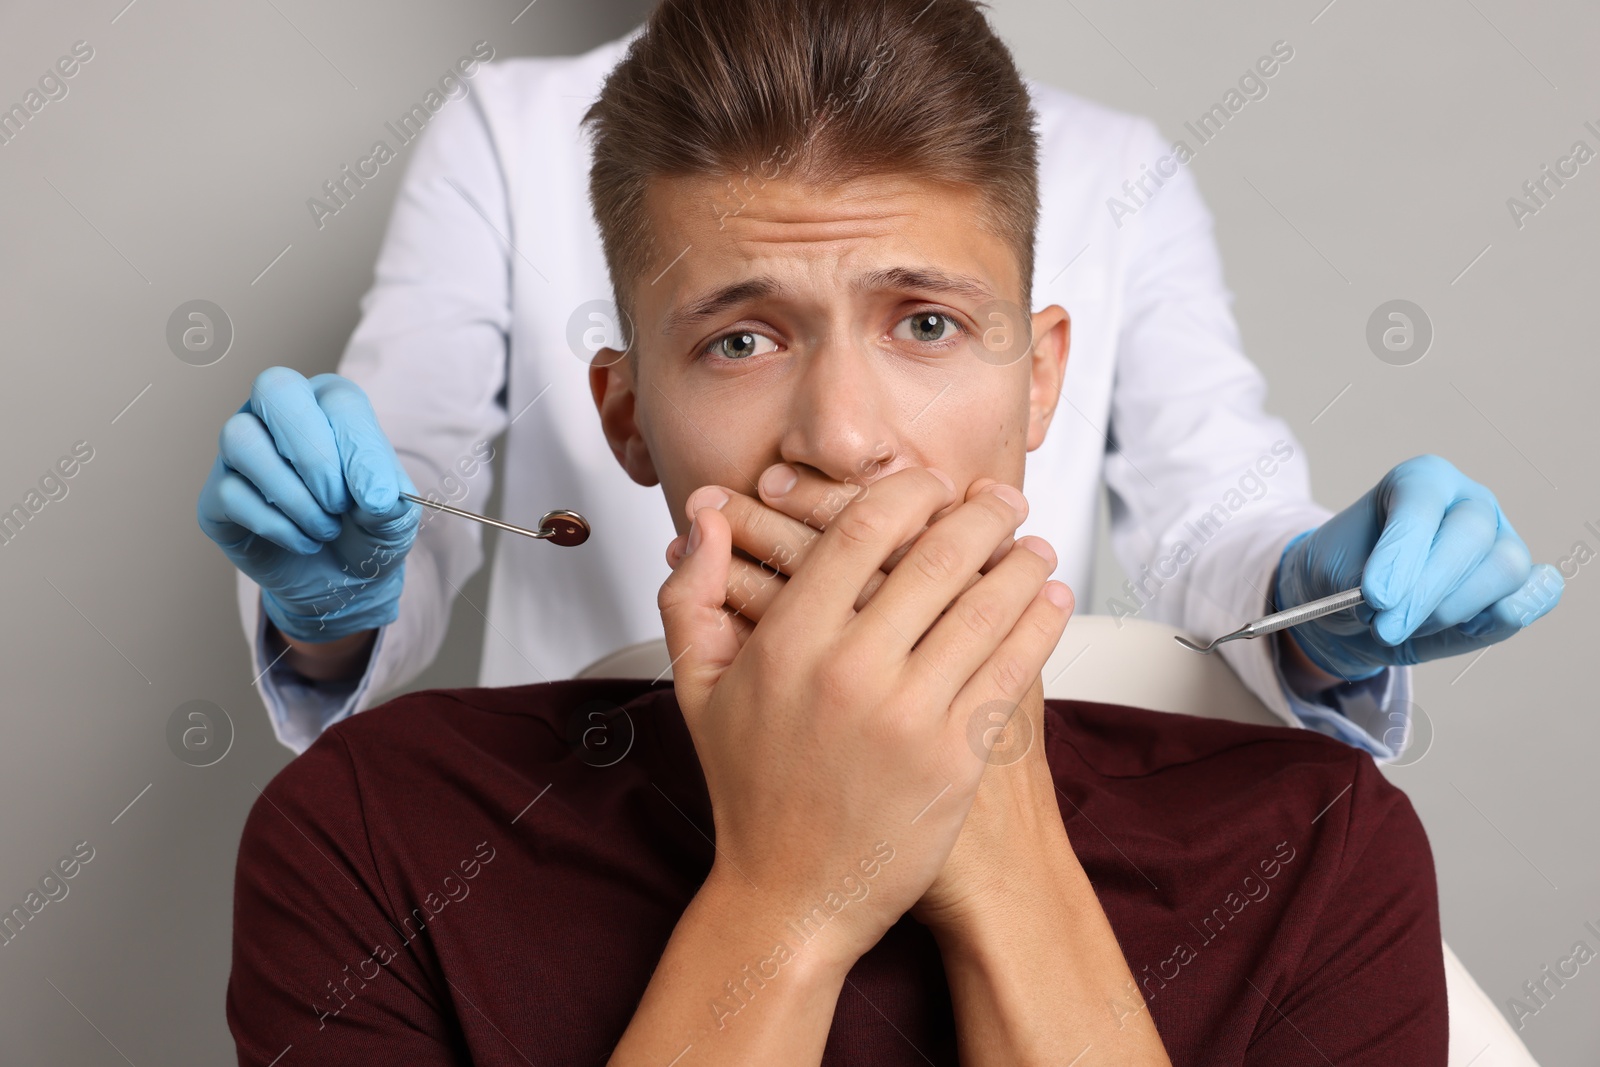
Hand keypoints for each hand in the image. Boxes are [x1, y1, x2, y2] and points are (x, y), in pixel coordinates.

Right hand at [197, 367, 419, 643]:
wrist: (342, 579)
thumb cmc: (369, 530)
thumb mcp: (394, 515)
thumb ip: (388, 497)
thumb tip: (373, 495)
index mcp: (330, 404)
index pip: (338, 400)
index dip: (358, 448)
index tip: (376, 499)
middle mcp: (278, 414)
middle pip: (274, 388)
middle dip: (313, 455)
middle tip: (339, 504)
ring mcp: (240, 451)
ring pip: (241, 439)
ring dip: (293, 496)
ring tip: (326, 529)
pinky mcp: (217, 493)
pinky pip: (230, 493)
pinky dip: (276, 526)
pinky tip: (304, 542)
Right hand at [658, 466, 1070, 971]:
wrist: (792, 898)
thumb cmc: (750, 790)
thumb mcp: (699, 690)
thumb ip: (694, 595)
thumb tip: (702, 519)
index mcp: (788, 643)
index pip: (863, 531)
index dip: (910, 493)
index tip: (933, 485)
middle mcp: (850, 672)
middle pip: (936, 559)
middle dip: (982, 516)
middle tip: (1003, 500)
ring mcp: (908, 716)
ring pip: (985, 610)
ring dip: (1021, 566)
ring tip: (1035, 548)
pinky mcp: (954, 759)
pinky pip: (1011, 670)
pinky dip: (1039, 625)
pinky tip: (1051, 602)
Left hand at [1274, 453, 1563, 680]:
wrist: (1353, 610)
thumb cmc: (1342, 577)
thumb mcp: (1332, 572)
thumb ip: (1366, 580)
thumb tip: (1407, 600)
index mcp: (1421, 480)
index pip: (1422, 503)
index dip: (1401, 552)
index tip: (1375, 596)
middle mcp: (1469, 502)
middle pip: (1471, 534)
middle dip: (1426, 590)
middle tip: (1385, 627)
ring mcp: (1502, 540)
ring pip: (1505, 567)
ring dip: (1452, 610)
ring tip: (1405, 627)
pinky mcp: (1520, 583)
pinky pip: (1538, 594)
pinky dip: (1512, 613)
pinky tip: (1469, 628)